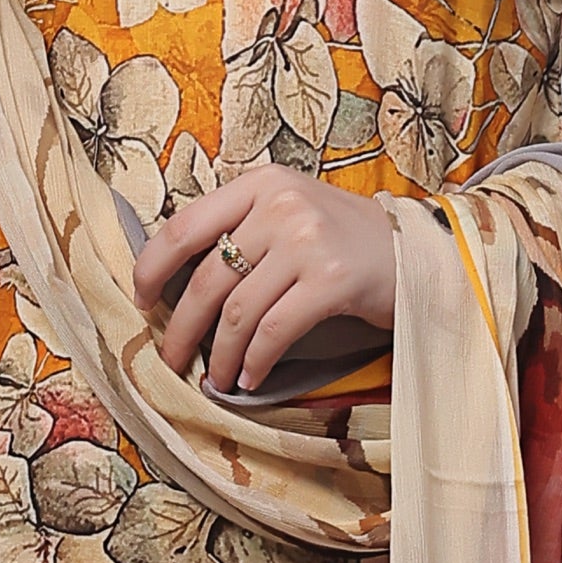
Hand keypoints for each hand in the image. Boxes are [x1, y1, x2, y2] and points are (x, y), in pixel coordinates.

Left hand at [135, 162, 401, 398]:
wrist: (420, 254)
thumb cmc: (348, 241)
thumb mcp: (292, 212)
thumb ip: (243, 229)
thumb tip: (179, 281)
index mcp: (262, 183)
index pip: (185, 224)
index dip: (152, 267)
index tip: (141, 299)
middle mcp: (282, 205)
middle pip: (208, 276)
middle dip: (181, 326)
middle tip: (171, 357)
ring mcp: (307, 240)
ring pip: (238, 310)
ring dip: (220, 354)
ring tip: (215, 377)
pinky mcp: (332, 280)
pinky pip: (274, 330)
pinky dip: (255, 362)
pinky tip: (250, 379)